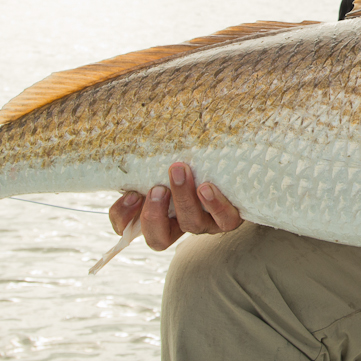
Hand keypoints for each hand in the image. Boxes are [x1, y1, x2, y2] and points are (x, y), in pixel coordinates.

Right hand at [106, 162, 243, 251]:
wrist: (237, 161)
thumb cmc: (193, 154)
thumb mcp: (166, 155)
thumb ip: (148, 151)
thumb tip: (125, 120)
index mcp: (157, 212)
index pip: (130, 227)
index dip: (124, 218)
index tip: (131, 193)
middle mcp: (180, 223)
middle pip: (158, 239)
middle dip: (153, 215)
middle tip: (157, 188)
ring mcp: (206, 223)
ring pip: (191, 225)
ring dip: (183, 199)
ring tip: (181, 170)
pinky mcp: (231, 217)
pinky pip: (224, 219)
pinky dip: (215, 205)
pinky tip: (207, 186)